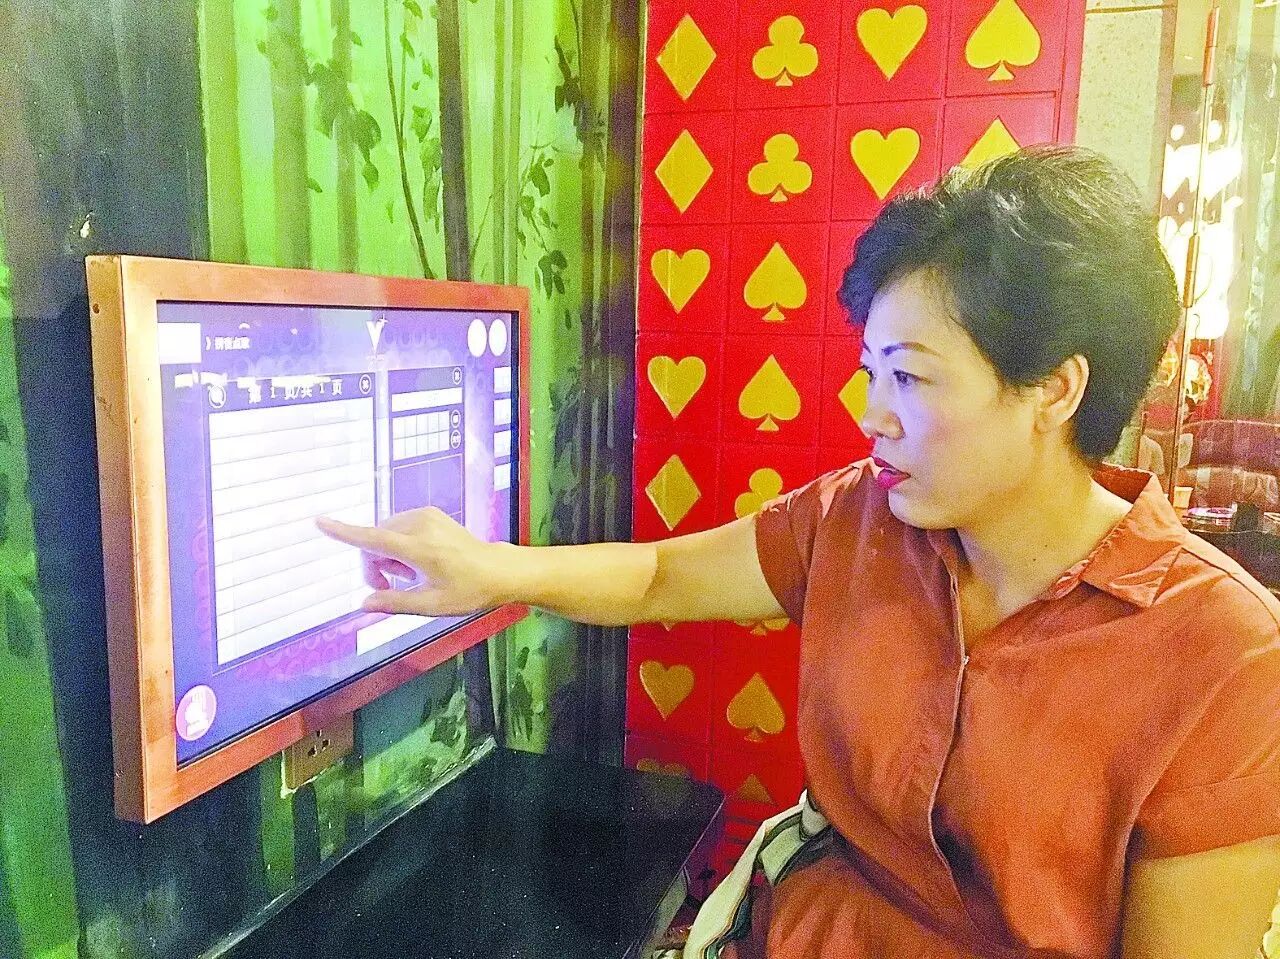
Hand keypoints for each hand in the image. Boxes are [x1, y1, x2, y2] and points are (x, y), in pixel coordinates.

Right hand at [316, 507, 509, 615]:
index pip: (373, 540)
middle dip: (374, 564)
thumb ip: (395, 603)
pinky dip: (398, 543)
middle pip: (375, 540)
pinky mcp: (430, 513)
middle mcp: (420, 526)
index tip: (320, 522)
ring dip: (387, 554)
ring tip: (411, 574)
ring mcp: (426, 516)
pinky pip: (398, 527)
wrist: (498, 570)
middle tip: (391, 587)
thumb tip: (364, 603)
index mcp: (419, 549)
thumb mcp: (432, 605)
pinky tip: (418, 560)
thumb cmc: (468, 591)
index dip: (344, 533)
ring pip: (385, 533)